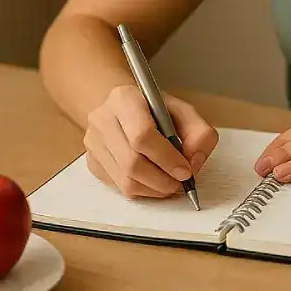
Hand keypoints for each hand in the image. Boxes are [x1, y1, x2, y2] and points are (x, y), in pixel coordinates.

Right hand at [84, 84, 218, 198]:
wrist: (120, 107)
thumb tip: (194, 162)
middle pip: (132, 163)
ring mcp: (93, 143)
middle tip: (180, 183)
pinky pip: (119, 188)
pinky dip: (142, 190)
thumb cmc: (153, 109)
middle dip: (162, 180)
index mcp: (124, 99)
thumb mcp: (182, 111)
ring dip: (154, 189)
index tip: (185, 171)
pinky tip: (153, 181)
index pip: (142, 135)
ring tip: (170, 183)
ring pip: (125, 181)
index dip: (167, 158)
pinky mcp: (92, 163)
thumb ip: (198, 133)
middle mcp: (102, 120)